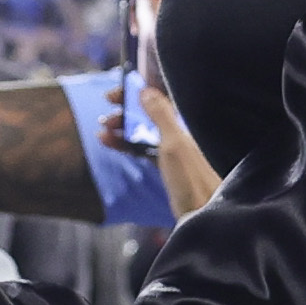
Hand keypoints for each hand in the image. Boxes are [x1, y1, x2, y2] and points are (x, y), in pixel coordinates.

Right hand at [96, 81, 223, 218]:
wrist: (202, 213)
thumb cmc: (191, 178)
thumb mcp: (173, 143)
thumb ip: (161, 116)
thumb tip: (146, 91)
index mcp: (183, 122)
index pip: (156, 98)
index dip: (135, 92)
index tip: (116, 93)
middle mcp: (179, 132)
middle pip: (147, 114)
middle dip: (125, 112)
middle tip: (106, 116)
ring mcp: (172, 149)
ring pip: (142, 131)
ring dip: (122, 129)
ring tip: (103, 130)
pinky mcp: (166, 165)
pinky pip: (142, 148)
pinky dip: (126, 145)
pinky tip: (110, 143)